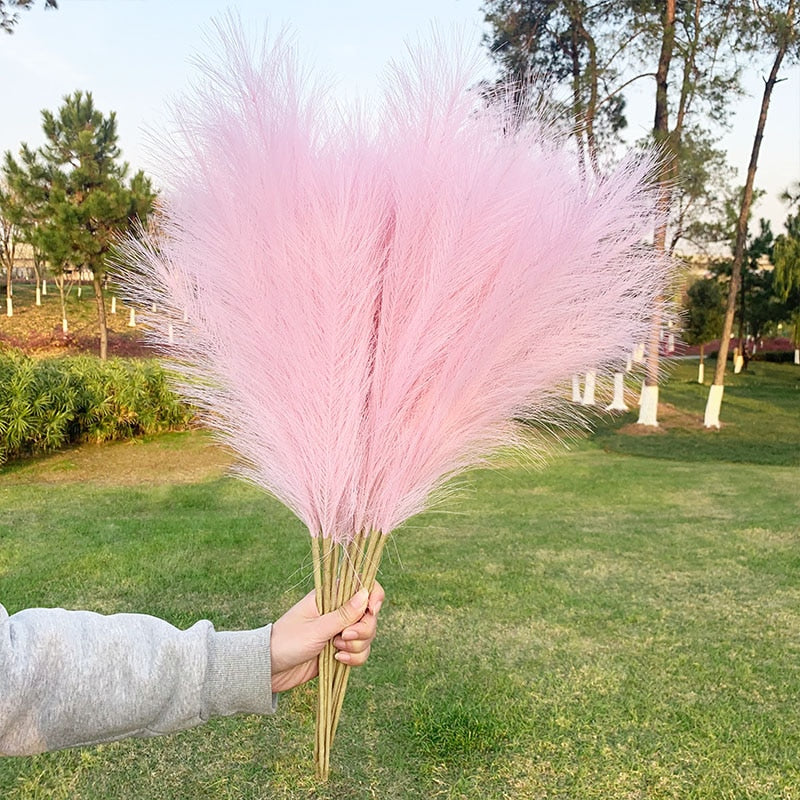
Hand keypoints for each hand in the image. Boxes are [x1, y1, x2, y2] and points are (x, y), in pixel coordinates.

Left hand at [270, 581, 384, 693]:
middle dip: (363, 630)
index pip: (363, 586)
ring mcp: (341, 631)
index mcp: (331, 596)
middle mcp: (339, 611)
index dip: (373, 597)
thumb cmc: (288, 641)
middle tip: (344, 637)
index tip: (372, 611)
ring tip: (336, 651)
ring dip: (357, 646)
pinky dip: (355, 658)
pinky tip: (339, 660)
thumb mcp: (317, 628)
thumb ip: (344, 614)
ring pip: (367, 635)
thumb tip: (366, 593)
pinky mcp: (341, 650)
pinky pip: (360, 652)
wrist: (271, 668)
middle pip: (370, 615)